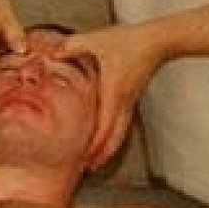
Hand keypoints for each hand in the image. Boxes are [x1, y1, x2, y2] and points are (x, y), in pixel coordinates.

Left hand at [55, 23, 165, 167]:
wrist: (157, 41)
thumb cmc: (131, 41)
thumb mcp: (97, 40)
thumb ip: (72, 46)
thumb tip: (51, 52)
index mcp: (113, 92)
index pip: (103, 126)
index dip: (94, 145)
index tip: (84, 158)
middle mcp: (122, 101)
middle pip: (114, 137)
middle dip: (101, 154)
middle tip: (88, 167)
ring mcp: (129, 101)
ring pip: (120, 133)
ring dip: (109, 148)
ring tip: (97, 160)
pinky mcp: (131, 97)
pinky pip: (123, 123)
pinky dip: (114, 135)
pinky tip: (107, 136)